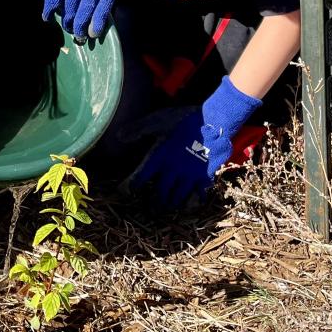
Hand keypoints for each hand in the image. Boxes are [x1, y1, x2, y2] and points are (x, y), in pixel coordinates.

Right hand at [41, 0, 115, 37]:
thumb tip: (94, 20)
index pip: (104, 5)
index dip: (98, 22)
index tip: (92, 34)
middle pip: (85, 9)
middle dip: (80, 26)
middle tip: (77, 36)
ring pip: (70, 5)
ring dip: (67, 20)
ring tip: (66, 27)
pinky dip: (50, 8)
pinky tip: (48, 16)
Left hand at [130, 77, 262, 208]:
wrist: (213, 122)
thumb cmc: (183, 120)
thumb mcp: (158, 120)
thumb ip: (138, 129)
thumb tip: (118, 136)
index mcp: (159, 157)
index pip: (142, 176)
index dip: (134, 186)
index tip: (129, 193)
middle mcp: (172, 170)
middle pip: (161, 192)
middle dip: (155, 202)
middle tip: (152, 211)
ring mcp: (189, 175)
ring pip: (178, 196)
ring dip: (172, 203)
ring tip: (169, 208)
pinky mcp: (205, 176)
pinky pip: (199, 194)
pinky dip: (195, 200)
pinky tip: (193, 202)